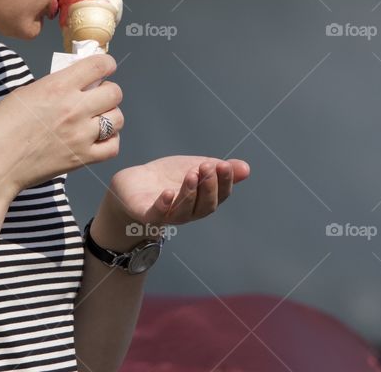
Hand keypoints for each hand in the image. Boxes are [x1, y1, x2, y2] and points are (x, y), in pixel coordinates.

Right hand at [0, 53, 123, 195]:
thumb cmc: (1, 127)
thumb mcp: (25, 93)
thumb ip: (54, 85)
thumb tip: (75, 82)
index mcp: (58, 87)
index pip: (99, 65)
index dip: (106, 64)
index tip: (105, 68)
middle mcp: (74, 109)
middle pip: (115, 93)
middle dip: (108, 91)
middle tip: (97, 96)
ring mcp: (81, 135)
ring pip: (118, 118)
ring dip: (110, 116)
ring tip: (97, 119)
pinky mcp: (82, 158)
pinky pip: (113, 146)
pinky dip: (109, 141)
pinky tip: (98, 138)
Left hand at [108, 155, 250, 227]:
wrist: (134, 184)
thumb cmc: (168, 178)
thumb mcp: (195, 168)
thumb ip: (218, 169)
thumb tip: (246, 168)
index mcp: (202, 201)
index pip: (219, 196)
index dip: (225, 182)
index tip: (224, 165)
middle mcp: (188, 212)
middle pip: (205, 206)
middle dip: (209, 186)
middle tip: (207, 167)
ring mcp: (167, 215)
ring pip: (184, 211)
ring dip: (190, 193)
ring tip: (192, 174)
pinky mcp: (146, 214)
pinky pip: (157, 215)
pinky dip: (164, 206)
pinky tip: (168, 193)